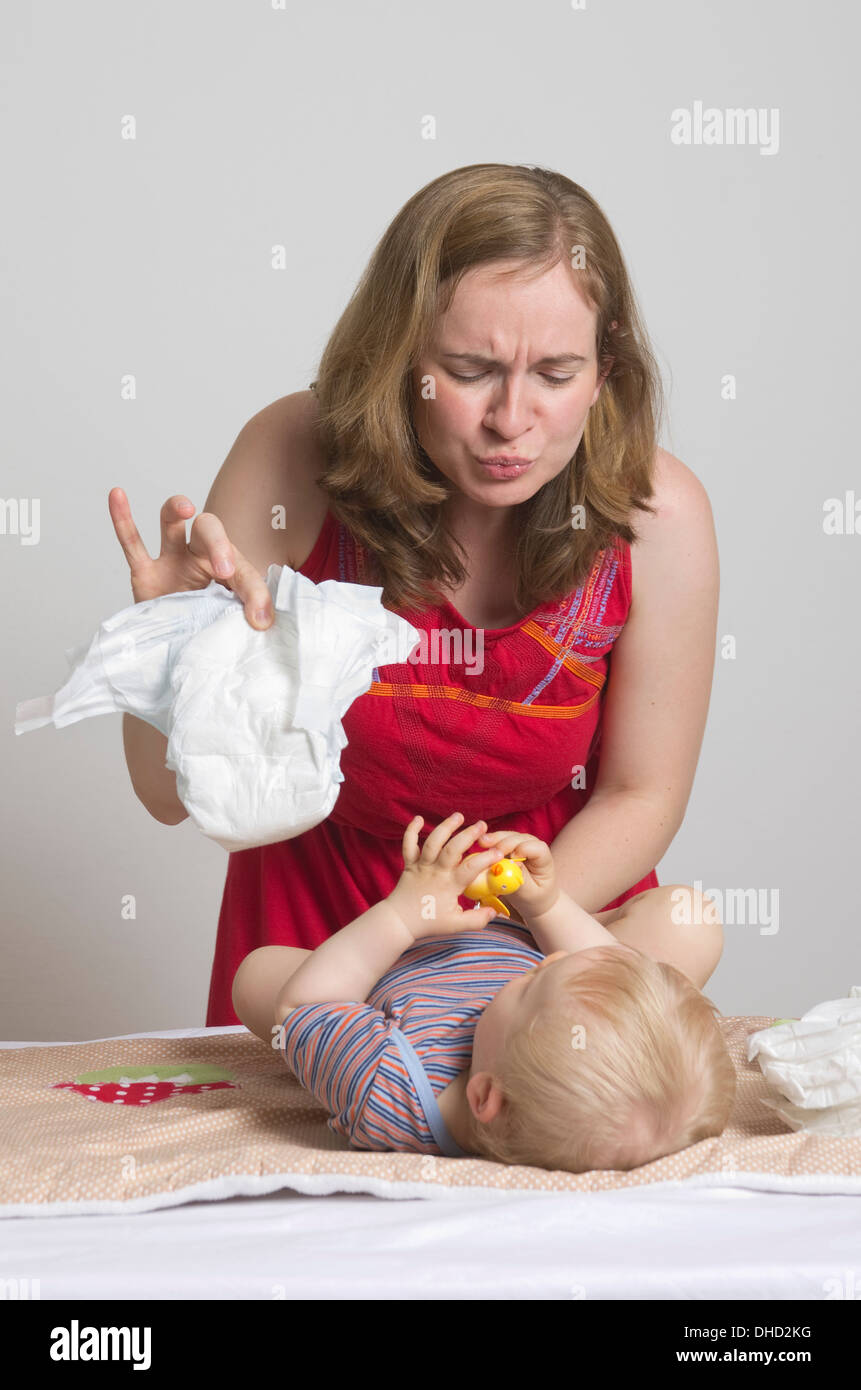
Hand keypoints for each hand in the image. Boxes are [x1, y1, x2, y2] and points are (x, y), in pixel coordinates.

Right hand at [108, 488, 273, 629]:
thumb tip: (263, 620)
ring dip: (175, 510)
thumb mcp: (234, 619)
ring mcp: (170, 562)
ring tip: (185, 508)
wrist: (180, 644)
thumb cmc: (209, 625)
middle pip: (208, 530)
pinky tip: (117, 494)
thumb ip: (249, 612)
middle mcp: (198, 558)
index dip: (252, 589)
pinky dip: (123, 520)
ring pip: (170, 524)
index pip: (243, 568)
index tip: (257, 614)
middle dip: (217, 544)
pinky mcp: (144, 574)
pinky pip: (132, 544)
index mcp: (227, 569)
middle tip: (222, 570)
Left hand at [388, 813, 500, 939]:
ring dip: (445, 827)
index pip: (471, 868)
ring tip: (458, 816)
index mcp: (449, 885)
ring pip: (432, 842)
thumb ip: (478, 919)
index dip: (486, 859)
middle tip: (482, 825)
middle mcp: (436, 872)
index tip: (499, 852)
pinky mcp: (409, 864)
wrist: (399, 921)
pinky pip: (408, 844)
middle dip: (468, 835)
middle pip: (452, 849)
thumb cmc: (429, 922)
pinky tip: (418, 818)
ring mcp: (421, 866)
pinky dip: (411, 830)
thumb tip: (496, 911)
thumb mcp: (456, 925)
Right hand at [474, 828, 558, 918]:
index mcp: (543, 859)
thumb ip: (520, 879)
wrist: (535, 898)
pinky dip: (489, 844)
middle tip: (488, 847)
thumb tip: (508, 865)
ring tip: (481, 843)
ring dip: (494, 839)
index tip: (511, 858)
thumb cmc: (535, 897)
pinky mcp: (508, 847)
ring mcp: (520, 845)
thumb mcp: (530, 893)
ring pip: (507, 837)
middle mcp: (533, 847)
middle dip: (503, 842)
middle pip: (519, 838)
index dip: (523, 849)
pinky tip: (480, 846)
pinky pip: (498, 842)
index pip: (536, 848)